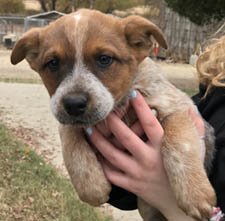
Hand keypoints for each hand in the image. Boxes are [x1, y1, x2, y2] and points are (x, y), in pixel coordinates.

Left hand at [85, 91, 203, 219]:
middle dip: (112, 122)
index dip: (141, 107)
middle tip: (102, 111)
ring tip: (88, 129)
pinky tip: (94, 152)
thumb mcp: (194, 151)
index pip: (150, 123)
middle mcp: (149, 160)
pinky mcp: (131, 185)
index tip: (131, 93)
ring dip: (98, 141)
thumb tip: (190, 109)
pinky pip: (111, 174)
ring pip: (113, 156)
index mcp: (163, 149)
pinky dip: (101, 163)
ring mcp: (138, 174)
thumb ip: (194, 129)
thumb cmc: (184, 172)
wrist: (178, 203)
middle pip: (126, 138)